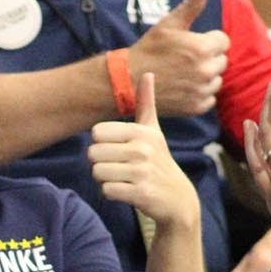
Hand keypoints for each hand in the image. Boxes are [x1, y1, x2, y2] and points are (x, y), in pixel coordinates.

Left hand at [89, 73, 198, 230]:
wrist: (178, 199)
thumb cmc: (158, 161)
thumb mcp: (153, 131)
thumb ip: (146, 103)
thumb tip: (148, 73)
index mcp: (142, 132)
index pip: (96, 132)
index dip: (102, 144)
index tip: (119, 149)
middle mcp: (143, 149)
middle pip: (92, 153)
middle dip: (101, 163)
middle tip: (122, 167)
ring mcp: (142, 172)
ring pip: (97, 172)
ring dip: (105, 179)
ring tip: (125, 178)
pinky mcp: (140, 193)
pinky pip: (106, 190)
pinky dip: (112, 193)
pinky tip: (128, 191)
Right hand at [126, 0, 228, 116]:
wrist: (126, 81)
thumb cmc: (147, 49)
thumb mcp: (168, 24)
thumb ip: (191, 5)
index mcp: (203, 47)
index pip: (223, 41)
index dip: (207, 41)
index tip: (188, 45)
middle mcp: (206, 70)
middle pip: (221, 61)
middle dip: (207, 59)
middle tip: (183, 60)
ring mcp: (201, 90)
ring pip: (216, 80)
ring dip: (204, 77)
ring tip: (181, 75)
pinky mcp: (196, 107)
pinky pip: (209, 99)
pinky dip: (199, 95)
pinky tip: (181, 89)